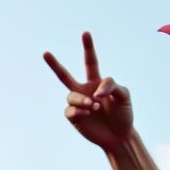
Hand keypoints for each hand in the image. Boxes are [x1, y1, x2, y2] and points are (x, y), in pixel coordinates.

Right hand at [43, 32, 134, 154]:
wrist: (119, 136)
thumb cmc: (124, 114)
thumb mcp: (124, 95)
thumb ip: (112, 85)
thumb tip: (95, 91)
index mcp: (96, 82)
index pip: (90, 62)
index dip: (88, 47)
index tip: (85, 33)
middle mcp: (84, 91)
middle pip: (64, 75)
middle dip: (54, 64)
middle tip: (45, 53)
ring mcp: (77, 104)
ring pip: (71, 95)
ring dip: (82, 99)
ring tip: (94, 105)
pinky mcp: (74, 118)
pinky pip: (70, 110)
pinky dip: (79, 110)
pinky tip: (88, 114)